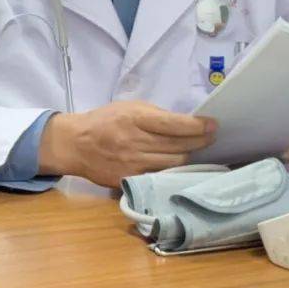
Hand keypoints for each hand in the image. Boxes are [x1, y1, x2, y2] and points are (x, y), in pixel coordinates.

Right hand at [39, 101, 216, 187]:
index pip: (175, 125)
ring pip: (174, 163)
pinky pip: (161, 176)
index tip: (212, 125)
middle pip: (179, 146)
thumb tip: (185, 123)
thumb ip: (155, 115)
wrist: (76, 144)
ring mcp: (133, 164)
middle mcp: (136, 142)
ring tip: (197, 150)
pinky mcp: (130, 179)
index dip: (198, 127)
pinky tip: (179, 165)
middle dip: (200, 141)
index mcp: (135, 119)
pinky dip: (172, 170)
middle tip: (211, 137)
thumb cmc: (104, 121)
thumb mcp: (128, 107)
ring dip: (189, 156)